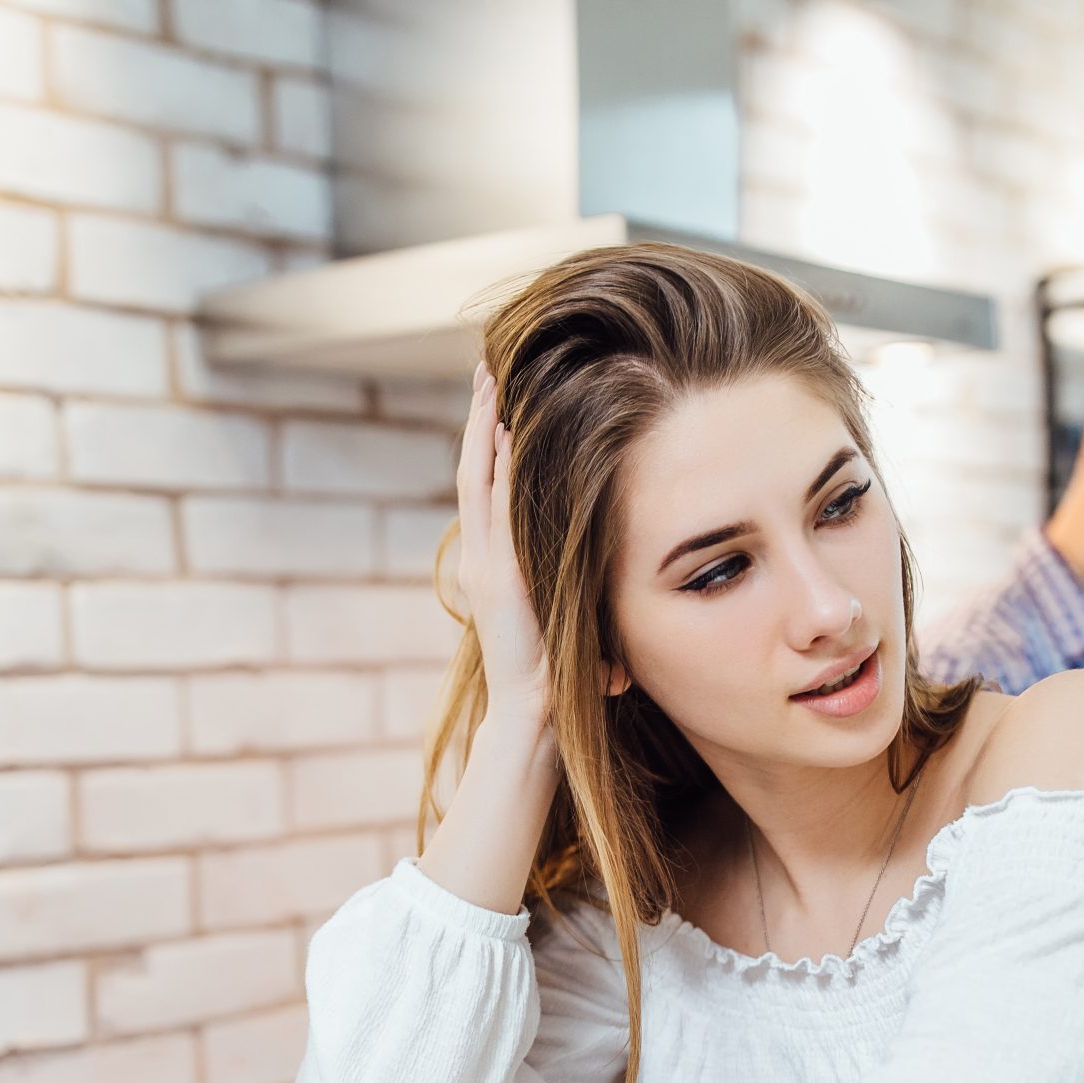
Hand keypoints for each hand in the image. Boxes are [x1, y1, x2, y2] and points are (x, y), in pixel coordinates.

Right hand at [455, 361, 549, 730]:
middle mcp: (482, 556)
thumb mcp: (570, 616)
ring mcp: (484, 563)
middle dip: (479, 416)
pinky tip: (500, 425)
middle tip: (485, 365)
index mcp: (496, 564)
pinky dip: (492, 463)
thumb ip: (577, 583)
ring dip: (480, 426)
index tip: (500, 395)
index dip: (490, 440)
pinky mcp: (495, 573)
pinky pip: (491, 505)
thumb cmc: (561, 678)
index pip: (489, 487)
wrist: (533, 717)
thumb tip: (609, 556)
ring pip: (476, 478)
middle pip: (475, 469)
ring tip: (487, 378)